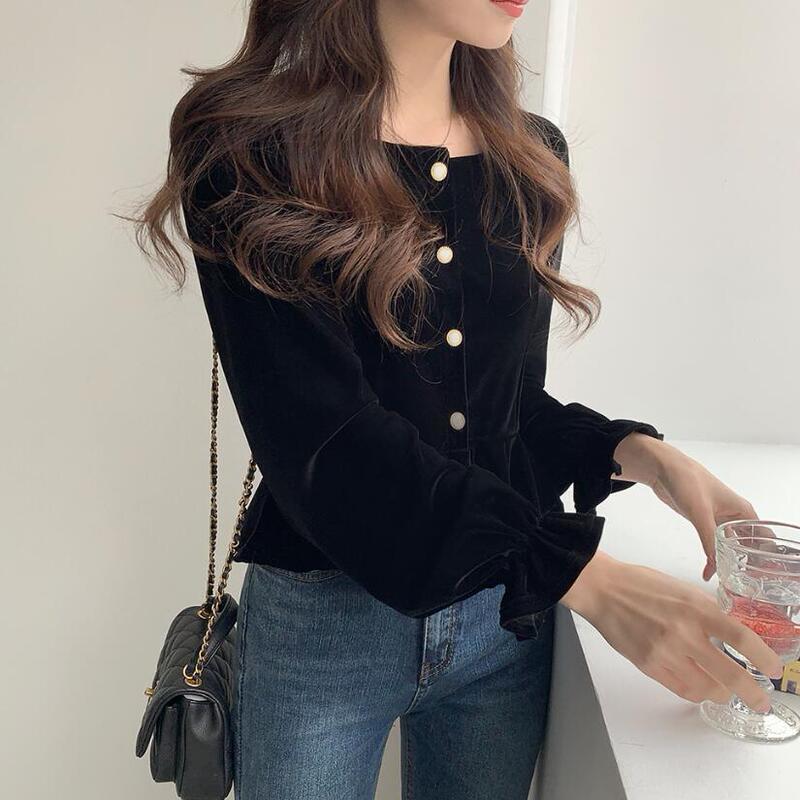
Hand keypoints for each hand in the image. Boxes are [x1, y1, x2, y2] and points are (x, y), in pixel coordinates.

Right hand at [561, 552, 784, 710]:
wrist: (603, 590)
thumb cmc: (640, 585)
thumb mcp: (683, 590)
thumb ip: (707, 613)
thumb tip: (732, 635)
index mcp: (695, 608)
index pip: (741, 638)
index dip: (764, 658)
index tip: (773, 669)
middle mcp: (683, 633)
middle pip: (730, 674)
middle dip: (752, 694)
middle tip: (761, 701)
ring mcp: (665, 652)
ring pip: (707, 689)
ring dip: (721, 693)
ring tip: (724, 690)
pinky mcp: (649, 666)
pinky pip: (682, 689)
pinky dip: (696, 691)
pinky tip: (699, 686)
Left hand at [649, 445, 758, 581]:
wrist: (664, 470)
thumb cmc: (687, 480)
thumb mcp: (700, 512)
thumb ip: (709, 539)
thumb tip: (715, 564)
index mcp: (742, 511)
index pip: (765, 538)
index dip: (767, 557)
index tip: (763, 575)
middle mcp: (735, 516)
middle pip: (750, 544)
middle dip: (750, 563)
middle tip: (746, 584)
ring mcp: (720, 520)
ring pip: (732, 545)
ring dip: (731, 561)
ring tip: (731, 581)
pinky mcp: (705, 522)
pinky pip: (715, 543)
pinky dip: (715, 556)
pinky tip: (711, 570)